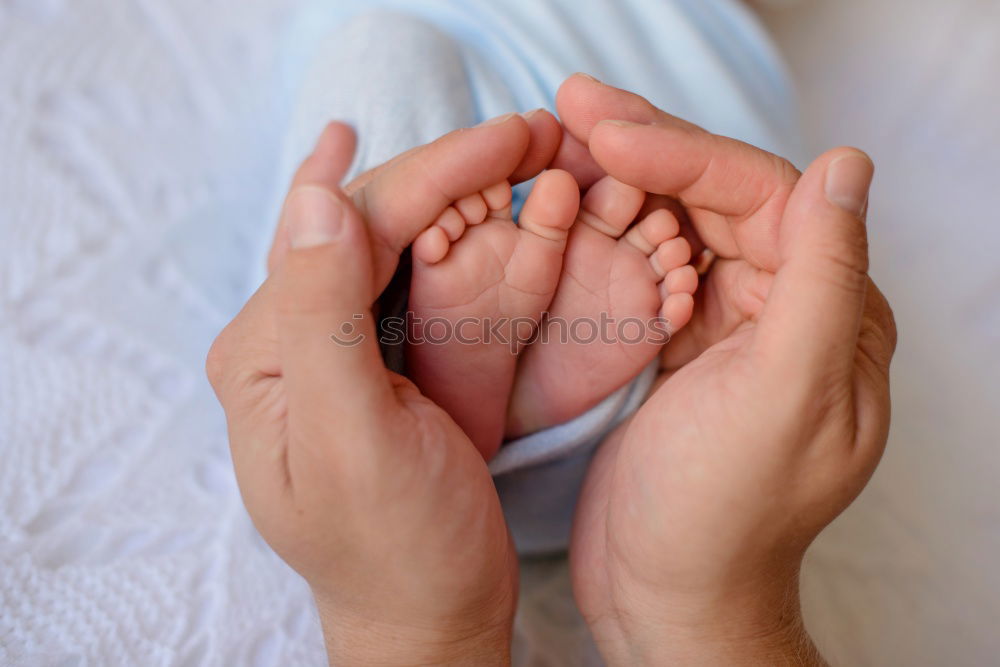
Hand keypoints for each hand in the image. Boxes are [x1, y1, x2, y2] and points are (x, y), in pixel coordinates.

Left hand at [206, 115, 554, 664]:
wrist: (426, 615)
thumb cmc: (394, 547)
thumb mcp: (352, 440)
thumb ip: (323, 319)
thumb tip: (320, 196)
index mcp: (266, 353)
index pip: (344, 232)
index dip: (427, 173)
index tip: (507, 134)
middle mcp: (287, 340)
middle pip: (363, 225)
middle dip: (443, 171)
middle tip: (522, 129)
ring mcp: (330, 350)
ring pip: (387, 242)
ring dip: (447, 191)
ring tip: (504, 149)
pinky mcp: (373, 365)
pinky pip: (406, 279)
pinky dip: (450, 235)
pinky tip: (475, 203)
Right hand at [558, 76, 896, 663]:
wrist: (665, 594)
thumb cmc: (721, 514)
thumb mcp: (785, 397)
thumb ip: (824, 279)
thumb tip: (846, 165)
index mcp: (829, 313)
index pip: (763, 196)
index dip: (683, 151)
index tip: (603, 126)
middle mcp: (788, 308)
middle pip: (718, 198)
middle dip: (645, 147)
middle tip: (570, 105)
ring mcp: (730, 325)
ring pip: (680, 223)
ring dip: (623, 179)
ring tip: (560, 141)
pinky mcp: (680, 344)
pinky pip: (650, 263)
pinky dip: (611, 229)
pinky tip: (571, 202)